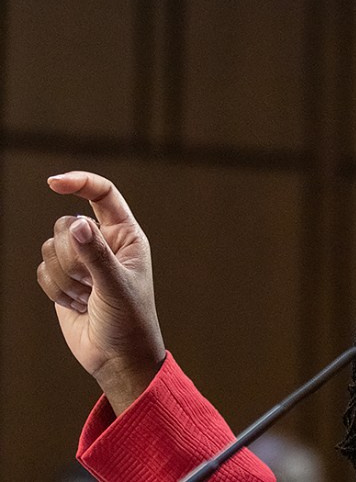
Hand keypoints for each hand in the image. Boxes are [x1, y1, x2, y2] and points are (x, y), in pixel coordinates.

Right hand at [37, 171, 164, 414]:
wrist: (116, 357)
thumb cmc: (129, 321)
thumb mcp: (116, 286)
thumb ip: (96, 254)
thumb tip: (77, 223)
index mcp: (126, 236)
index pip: (103, 195)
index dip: (79, 183)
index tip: (53, 183)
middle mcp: (103, 243)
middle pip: (66, 223)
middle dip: (72, 256)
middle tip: (93, 283)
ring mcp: (82, 261)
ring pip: (50, 248)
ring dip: (65, 278)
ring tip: (89, 298)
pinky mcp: (63, 279)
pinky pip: (42, 270)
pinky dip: (55, 291)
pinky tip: (77, 305)